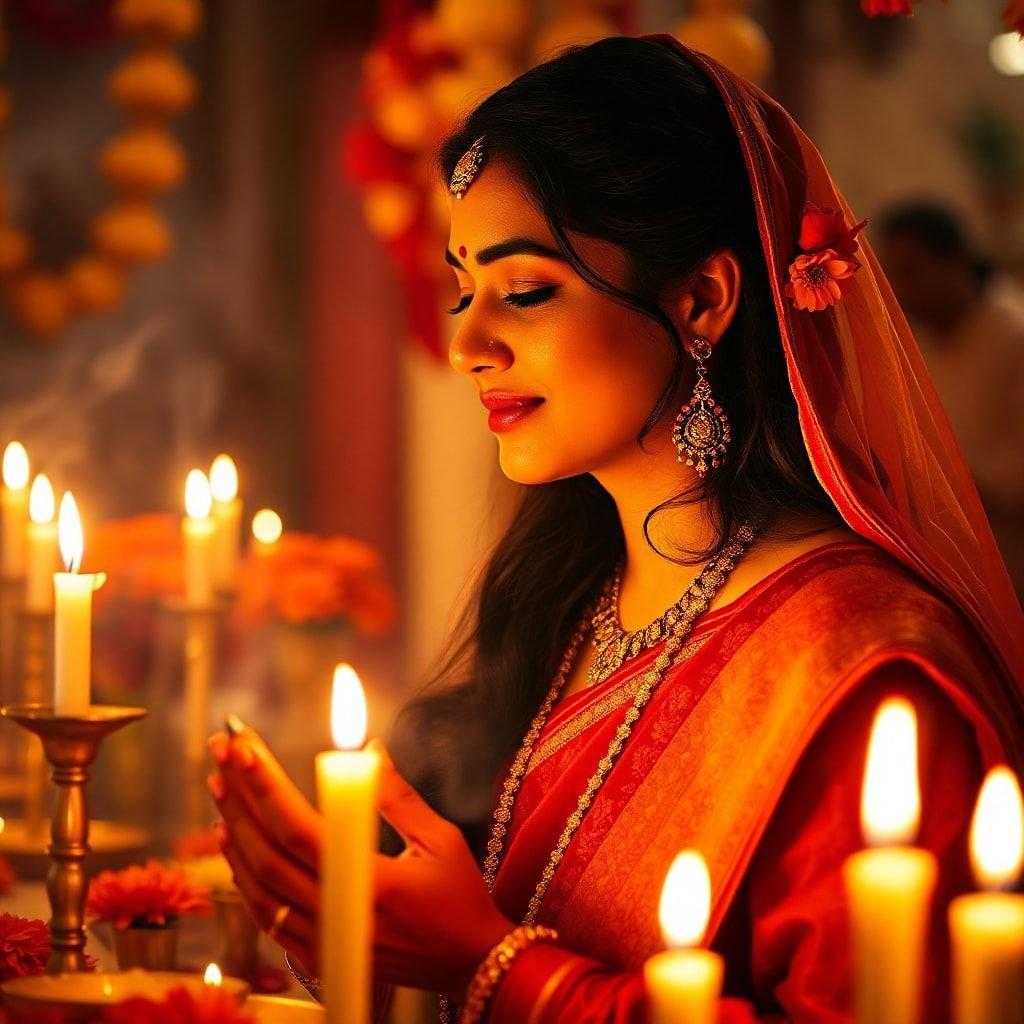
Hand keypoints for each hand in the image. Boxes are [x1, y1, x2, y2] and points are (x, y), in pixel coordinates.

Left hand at [209, 726, 515, 1001]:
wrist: (470, 965)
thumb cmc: (460, 898)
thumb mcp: (439, 839)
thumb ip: (398, 796)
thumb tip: (369, 749)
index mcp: (372, 882)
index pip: (300, 829)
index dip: (265, 785)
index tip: (243, 746)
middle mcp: (340, 915)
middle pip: (267, 853)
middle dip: (238, 796)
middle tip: (221, 751)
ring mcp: (325, 941)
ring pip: (258, 887)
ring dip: (234, 834)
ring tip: (221, 788)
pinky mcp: (319, 956)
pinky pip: (266, 916)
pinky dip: (244, 878)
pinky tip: (236, 844)